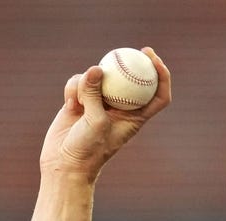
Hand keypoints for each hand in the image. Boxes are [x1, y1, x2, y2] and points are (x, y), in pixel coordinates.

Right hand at [39, 47, 171, 180]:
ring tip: (80, 101)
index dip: (161, 75)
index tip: (153, 59)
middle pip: (131, 79)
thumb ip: (95, 94)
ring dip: (87, 82)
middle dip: (130, 62)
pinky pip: (79, 82)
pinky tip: (69, 103)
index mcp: (136, 117)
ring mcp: (100, 103)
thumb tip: (97, 68)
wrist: (64, 164)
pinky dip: (73, 88)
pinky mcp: (81, 101)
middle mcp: (120, 108)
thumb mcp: (95, 122)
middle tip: (126, 50)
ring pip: (99, 77)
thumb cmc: (88, 150)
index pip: (158, 95)